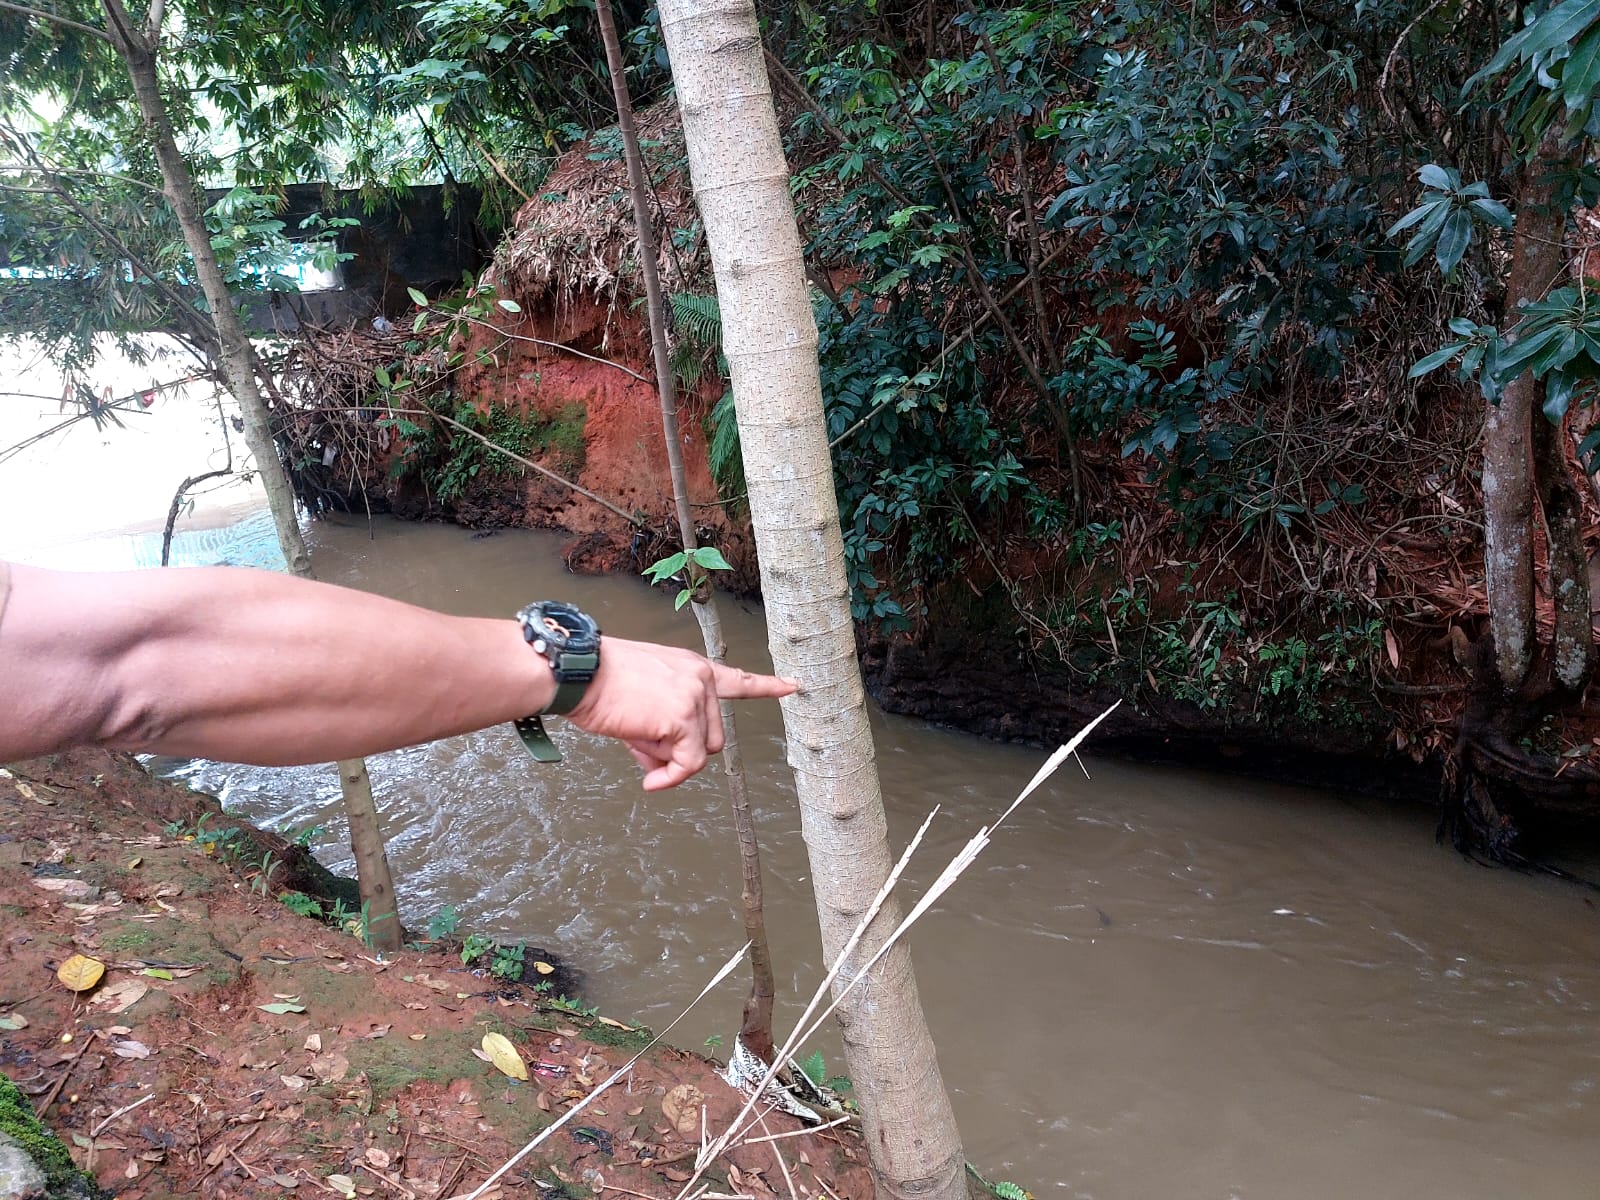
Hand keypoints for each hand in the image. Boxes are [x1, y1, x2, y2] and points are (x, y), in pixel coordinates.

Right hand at [564, 636, 796, 789]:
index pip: (737, 679)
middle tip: (639, 743)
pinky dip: (670, 779)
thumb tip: (666, 762)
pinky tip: (650, 783)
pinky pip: (687, 765)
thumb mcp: (641, 695)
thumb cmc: (597, 684)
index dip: (766, 686)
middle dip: (677, 749)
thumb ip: (664, 721)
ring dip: (668, 760)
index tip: (794, 686)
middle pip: (711, 736)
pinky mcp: (683, 719)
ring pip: (700, 753)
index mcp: (691, 667)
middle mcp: (700, 678)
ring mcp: (695, 697)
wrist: (577, 672)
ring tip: (634, 742)